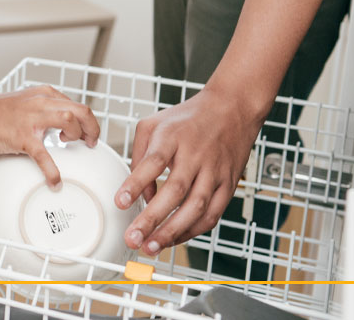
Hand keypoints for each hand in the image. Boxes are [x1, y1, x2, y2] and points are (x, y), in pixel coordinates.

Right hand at [0, 86, 100, 187]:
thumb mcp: (24, 101)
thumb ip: (43, 109)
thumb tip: (60, 123)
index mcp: (43, 94)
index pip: (76, 104)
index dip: (87, 121)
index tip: (88, 132)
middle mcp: (41, 102)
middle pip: (81, 110)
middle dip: (92, 127)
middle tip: (91, 142)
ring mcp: (32, 119)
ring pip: (69, 121)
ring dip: (77, 136)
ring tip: (73, 148)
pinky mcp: (22, 136)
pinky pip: (44, 155)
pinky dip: (52, 171)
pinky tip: (55, 181)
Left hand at [113, 88, 262, 255]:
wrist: (232, 108)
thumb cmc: (189, 118)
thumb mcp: (154, 124)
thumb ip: (140, 156)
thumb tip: (139, 192)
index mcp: (173, 136)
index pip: (153, 161)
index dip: (136, 183)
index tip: (121, 201)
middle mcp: (195, 154)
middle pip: (175, 190)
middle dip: (152, 218)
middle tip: (133, 237)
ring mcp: (214, 171)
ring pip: (195, 207)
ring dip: (172, 231)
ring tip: (151, 246)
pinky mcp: (228, 184)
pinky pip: (212, 214)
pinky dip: (193, 231)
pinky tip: (176, 239)